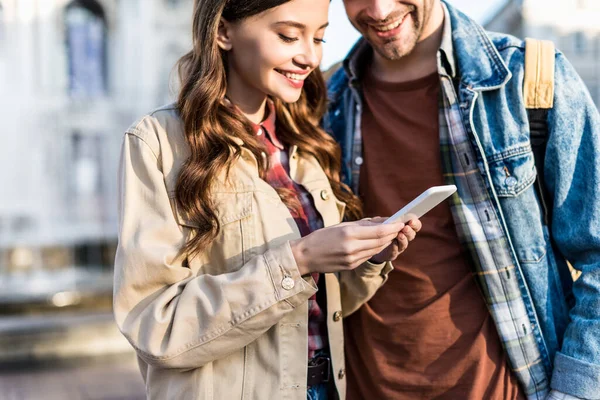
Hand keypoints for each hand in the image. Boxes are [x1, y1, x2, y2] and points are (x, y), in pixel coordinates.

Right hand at [290, 218, 405, 274]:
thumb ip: (361, 224)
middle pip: (380, 241)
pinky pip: (368, 256)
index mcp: (348, 233)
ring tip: (392, 234)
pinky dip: (375, 249)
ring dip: (386, 242)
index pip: (378, 231)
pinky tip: (378, 243)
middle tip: (400, 227)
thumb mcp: (340, 226)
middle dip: (392, 234)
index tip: (400, 222)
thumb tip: (381, 221)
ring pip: (376, 250)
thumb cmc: (321, 237)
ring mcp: (352, 259)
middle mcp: (352, 247)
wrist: (305, 256)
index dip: (392, 228)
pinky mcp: (351, 266)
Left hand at [369, 218, 421, 263]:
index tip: (412, 221)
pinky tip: (393, 244)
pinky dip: (395, 248)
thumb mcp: (383, 223)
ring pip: (405, 244)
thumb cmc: (382, 231)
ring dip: (403, 239)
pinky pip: (395, 252)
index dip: (415, 223)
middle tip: (406, 228)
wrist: (374, 246)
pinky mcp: (392, 254)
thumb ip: (388, 221)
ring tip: (400, 235)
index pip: (416, 225)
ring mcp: (399, 247)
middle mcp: (405, 238)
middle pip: (412, 235)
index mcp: (405, 228)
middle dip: (409, 231)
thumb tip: (391, 219)